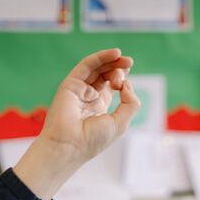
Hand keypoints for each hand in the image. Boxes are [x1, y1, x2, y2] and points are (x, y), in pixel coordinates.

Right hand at [13, 49, 138, 199]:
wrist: (69, 146)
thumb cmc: (92, 140)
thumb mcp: (121, 123)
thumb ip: (130, 103)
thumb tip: (128, 84)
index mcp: (100, 107)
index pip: (112, 86)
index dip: (123, 80)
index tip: (126, 86)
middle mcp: (89, 97)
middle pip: (105, 74)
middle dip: (119, 68)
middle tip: (129, 64)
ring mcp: (79, 89)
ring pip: (97, 68)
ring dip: (112, 61)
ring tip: (125, 59)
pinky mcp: (71, 83)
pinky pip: (87, 65)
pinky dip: (101, 57)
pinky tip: (114, 53)